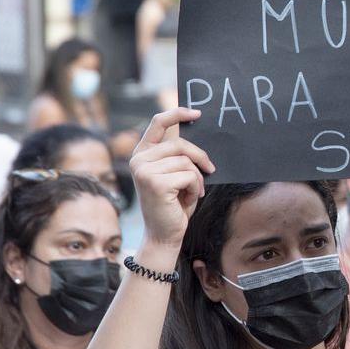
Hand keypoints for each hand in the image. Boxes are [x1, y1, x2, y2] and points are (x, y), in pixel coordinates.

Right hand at [129, 108, 215, 249]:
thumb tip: (195, 128)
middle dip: (200, 157)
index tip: (197, 113)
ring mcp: (145, 171)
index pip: (158, 122)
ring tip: (192, 192)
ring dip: (197, 178)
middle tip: (210, 170)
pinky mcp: (156, 183)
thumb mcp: (174, 175)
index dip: (178, 113)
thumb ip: (177, 155)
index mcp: (142, 154)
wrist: (164, 235)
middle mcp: (139, 160)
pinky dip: (195, 188)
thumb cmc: (173, 205)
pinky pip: (189, 175)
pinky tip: (187, 199)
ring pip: (186, 161)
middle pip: (180, 144)